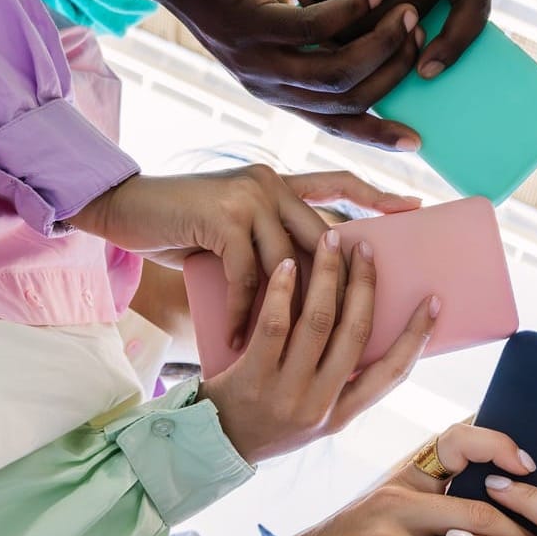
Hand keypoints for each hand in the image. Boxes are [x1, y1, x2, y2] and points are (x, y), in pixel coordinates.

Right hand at [74, 165, 420, 352]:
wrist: (123, 208)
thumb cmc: (180, 226)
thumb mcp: (234, 228)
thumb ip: (270, 239)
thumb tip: (313, 280)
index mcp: (280, 183)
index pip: (337, 182)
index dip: (375, 194)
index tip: (413, 208)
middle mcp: (272, 183)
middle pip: (324, 238)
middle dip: (343, 284)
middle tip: (356, 327)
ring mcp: (250, 197)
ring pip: (288, 265)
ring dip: (283, 314)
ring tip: (283, 352)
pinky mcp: (224, 217)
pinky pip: (247, 277)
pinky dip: (240, 313)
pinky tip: (234, 340)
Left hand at [76, 0, 426, 149]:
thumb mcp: (284, 25)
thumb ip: (322, 43)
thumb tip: (373, 45)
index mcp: (278, 92)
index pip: (336, 125)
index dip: (377, 136)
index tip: (417, 140)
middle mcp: (268, 85)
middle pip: (346, 98)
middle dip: (392, 71)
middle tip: (420, 34)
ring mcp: (255, 57)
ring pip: (335, 69)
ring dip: (379, 42)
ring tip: (406, 12)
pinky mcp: (247, 23)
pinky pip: (310, 28)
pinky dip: (349, 12)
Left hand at [201, 230, 431, 460]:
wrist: (211, 448)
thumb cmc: (265, 421)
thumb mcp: (313, 415)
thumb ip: (339, 383)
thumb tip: (362, 328)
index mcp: (341, 414)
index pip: (392, 373)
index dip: (416, 336)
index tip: (432, 301)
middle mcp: (320, 405)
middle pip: (355, 334)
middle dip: (365, 285)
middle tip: (366, 249)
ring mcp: (286, 393)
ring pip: (318, 323)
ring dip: (328, 276)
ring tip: (330, 240)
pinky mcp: (252, 379)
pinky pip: (273, 326)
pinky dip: (284, 291)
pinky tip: (288, 265)